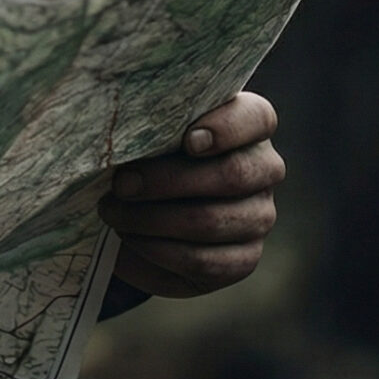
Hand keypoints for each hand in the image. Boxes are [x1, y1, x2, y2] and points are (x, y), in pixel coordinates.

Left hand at [99, 92, 283, 297]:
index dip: (227, 128)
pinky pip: (203, 260)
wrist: (150, 208)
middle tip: (121, 184)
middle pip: (232, 175)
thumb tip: (125, 134)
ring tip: (113, 213)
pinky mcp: (243, 258)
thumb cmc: (152, 153)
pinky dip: (158, 250)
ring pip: (211, 221)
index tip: (188, 140)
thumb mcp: (153, 131)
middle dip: (167, 180)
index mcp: (251, 126)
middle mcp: (264, 170)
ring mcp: (259, 217)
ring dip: (152, 219)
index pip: (258, 118)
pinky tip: (130, 237)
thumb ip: (152, 123)